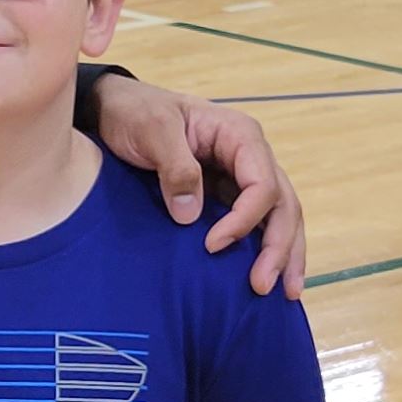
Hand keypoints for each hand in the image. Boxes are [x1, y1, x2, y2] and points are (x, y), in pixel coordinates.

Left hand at [90, 75, 306, 297]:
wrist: (115, 107)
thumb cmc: (134, 111)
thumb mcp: (151, 130)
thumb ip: (175, 168)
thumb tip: (190, 216)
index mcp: (240, 135)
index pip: (262, 185)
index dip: (244, 220)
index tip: (212, 246)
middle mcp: (250, 156)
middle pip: (283, 205)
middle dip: (279, 248)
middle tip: (265, 287)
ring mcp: (242, 175)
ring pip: (279, 217)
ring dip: (284, 254)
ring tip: (286, 294)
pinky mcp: (227, 193)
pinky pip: (256, 222)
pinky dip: (265, 248)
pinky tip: (268, 275)